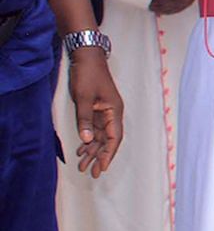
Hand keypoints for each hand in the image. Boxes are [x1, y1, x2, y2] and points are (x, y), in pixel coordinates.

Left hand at [68, 47, 122, 176]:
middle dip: (100, 157)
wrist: (87, 57)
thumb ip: (85, 120)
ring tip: (83, 166)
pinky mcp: (96, 109)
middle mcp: (112, 114)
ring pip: (100, 136)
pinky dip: (88, 140)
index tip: (102, 168)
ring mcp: (104, 112)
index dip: (109, 154)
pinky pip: (93, 129)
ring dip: (92, 151)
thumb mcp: (84, 98)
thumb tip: (86, 140)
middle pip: (108, 140)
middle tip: (92, 173)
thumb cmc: (88, 75)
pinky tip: (81, 150)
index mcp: (114, 111)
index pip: (114, 138)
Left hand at [149, 0, 196, 14]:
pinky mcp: (188, 3)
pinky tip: (165, 11)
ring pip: (170, 10)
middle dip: (155, 7)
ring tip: (155, 10)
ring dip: (161, 11)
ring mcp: (184, 2)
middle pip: (164, 6)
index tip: (148, 1)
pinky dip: (170, 12)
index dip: (153, 1)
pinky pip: (177, 10)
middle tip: (149, 7)